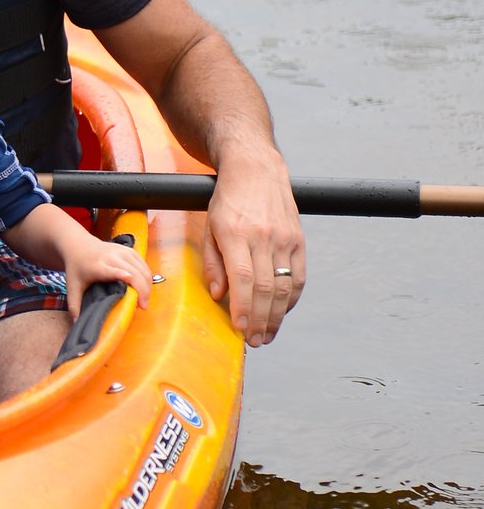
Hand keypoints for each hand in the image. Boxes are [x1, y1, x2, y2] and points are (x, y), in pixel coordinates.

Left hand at [62, 231, 153, 318]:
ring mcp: (121, 251)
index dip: (120, 274)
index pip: (110, 270)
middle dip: (142, 289)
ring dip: (147, 285)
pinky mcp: (128, 250)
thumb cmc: (76, 269)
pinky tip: (146, 287)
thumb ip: (74, 306)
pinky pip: (143, 263)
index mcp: (96, 267)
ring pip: (141, 268)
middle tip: (143, 306)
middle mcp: (110, 257)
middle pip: (133, 272)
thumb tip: (76, 324)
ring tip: (144, 299)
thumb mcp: (72, 287)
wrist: (79, 245)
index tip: (129, 280)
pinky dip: (147, 276)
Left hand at [202, 154, 304, 346]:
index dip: (244, 307)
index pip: (244, 278)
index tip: (240, 328)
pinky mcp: (298, 239)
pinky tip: (282, 312)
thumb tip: (219, 294)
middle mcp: (264, 236)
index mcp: (237, 234)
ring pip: (285, 286)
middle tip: (254, 340)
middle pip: (266, 288)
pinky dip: (292, 299)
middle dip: (261, 319)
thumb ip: (213, 263)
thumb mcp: (208, 227)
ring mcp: (284, 238)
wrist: (256, 168)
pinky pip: (299, 276)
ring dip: (277, 316)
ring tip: (267, 334)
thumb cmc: (228, 199)